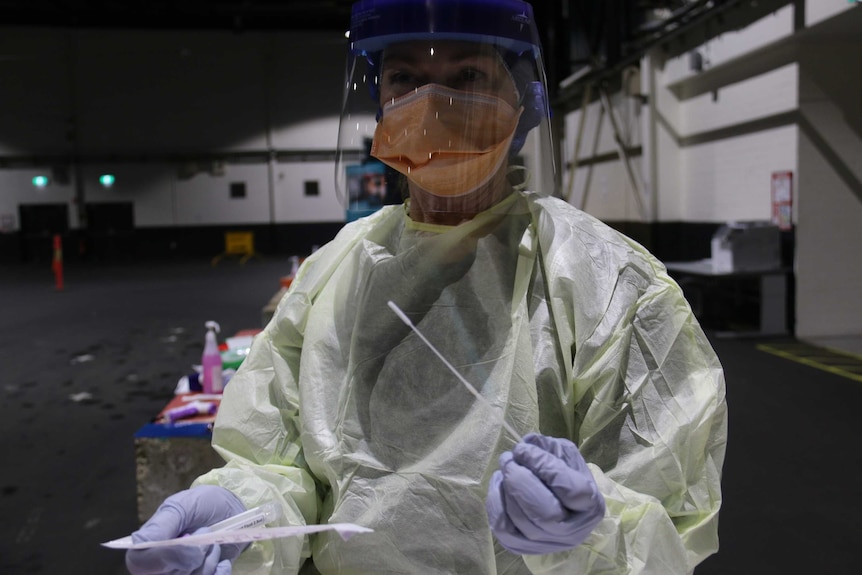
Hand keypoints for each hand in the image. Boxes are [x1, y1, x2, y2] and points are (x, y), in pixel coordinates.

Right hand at [126, 485, 246, 574]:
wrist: (229, 512)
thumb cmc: (201, 506)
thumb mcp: (181, 506)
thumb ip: (162, 524)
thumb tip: (139, 542)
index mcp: (146, 548)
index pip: (140, 564)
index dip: (165, 556)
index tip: (188, 539)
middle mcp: (158, 568)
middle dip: (195, 554)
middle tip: (205, 531)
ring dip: (209, 561)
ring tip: (212, 543)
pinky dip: (220, 572)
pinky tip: (222, 560)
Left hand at [486, 433, 604, 554]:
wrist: (561, 507)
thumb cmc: (566, 477)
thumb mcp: (566, 457)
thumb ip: (549, 448)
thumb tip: (527, 444)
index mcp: (590, 506)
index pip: (570, 490)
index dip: (543, 466)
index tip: (524, 449)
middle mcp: (571, 532)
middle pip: (544, 513)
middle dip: (520, 481)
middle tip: (508, 459)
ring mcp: (545, 543)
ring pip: (520, 518)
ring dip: (506, 487)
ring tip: (506, 466)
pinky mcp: (521, 546)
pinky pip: (502, 527)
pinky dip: (495, 501)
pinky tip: (499, 484)